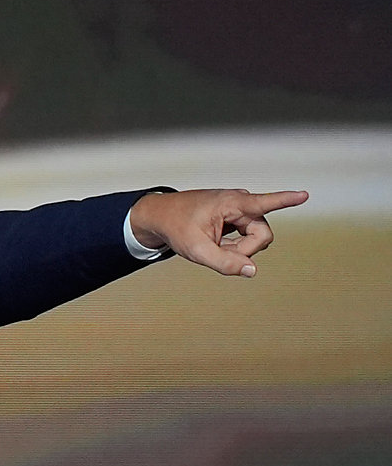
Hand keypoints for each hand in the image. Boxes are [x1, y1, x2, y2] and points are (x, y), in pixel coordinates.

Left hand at [129, 189, 308, 276]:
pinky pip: (247, 237)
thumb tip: (252, 271)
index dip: (285, 200)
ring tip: (214, 244)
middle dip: (244, 250)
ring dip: (238, 248)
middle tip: (217, 251)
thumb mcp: (196, 250)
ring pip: (255, 238)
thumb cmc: (177, 228)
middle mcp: (240, 202)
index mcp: (231, 203)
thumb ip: (224, 263)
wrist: (161, 215)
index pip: (263, 202)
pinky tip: (217, 241)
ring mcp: (241, 209)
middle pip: (262, 235)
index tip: (304, 194)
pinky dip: (234, 245)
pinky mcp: (239, 216)